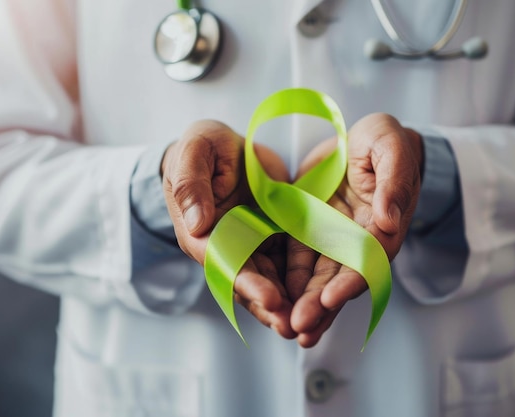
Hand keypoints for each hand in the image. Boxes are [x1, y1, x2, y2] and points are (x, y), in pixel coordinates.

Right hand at [161, 120, 294, 337]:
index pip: (223, 262)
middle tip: (294, 325)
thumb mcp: (195, 151)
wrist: (225, 148)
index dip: (246, 282)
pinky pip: (289, 262)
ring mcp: (252, 244)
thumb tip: (198, 223)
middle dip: (271, 305)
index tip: (270, 297)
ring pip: (271, 279)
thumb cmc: (203, 148)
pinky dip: (302, 281)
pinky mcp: (274, 237)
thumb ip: (192, 183)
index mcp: (202, 231)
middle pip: (249, 280)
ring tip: (312, 322)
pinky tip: (323, 297)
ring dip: (289, 302)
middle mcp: (227, 245)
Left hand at [286, 113, 422, 346]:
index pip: (369, 258)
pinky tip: (274, 302)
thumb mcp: (390, 147)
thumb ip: (393, 182)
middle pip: (341, 278)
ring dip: (304, 303)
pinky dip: (288, 282)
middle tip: (301, 326)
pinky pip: (297, 259)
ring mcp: (331, 238)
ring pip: (318, 278)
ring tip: (288, 328)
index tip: (331, 296)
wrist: (359, 139)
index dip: (352, 278)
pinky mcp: (308, 231)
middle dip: (322, 304)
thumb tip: (389, 220)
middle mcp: (357, 239)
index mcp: (382, 225)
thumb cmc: (384, 141)